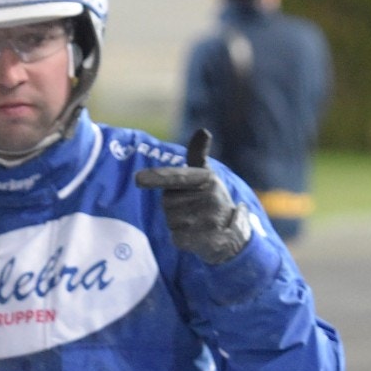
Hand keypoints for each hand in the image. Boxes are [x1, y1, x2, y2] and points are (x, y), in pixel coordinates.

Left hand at [134, 129, 251, 263]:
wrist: (233, 232)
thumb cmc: (212, 198)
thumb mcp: (206, 175)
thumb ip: (198, 154)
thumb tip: (203, 130)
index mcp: (204, 179)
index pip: (175, 177)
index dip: (157, 177)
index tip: (137, 179)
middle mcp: (208, 198)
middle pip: (167, 202)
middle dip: (175, 206)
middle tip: (193, 208)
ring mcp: (206, 220)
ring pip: (170, 220)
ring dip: (178, 222)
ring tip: (197, 221)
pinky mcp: (204, 240)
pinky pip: (176, 237)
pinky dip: (181, 237)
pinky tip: (196, 234)